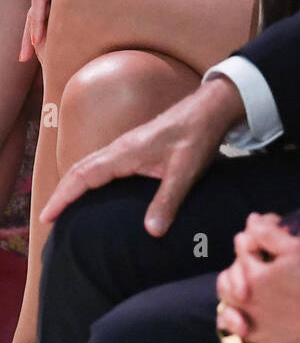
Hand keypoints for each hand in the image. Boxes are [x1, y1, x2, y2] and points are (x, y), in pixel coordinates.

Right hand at [40, 75, 244, 231]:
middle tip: (48, 217)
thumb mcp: (185, 171)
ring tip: (64, 207)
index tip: (45, 216)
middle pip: (81, 169)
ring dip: (74, 184)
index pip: (83, 175)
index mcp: (125, 154)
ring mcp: (128, 146)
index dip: (63, 197)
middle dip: (62, 193)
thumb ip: (167, 200)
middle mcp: (120, 148)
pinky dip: (89, 177)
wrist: (210, 109)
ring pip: (91, 165)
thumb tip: (151, 233)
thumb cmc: (197, 136)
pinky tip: (95, 190)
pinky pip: (103, 163)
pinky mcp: (137, 147)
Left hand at [215, 214, 299, 342]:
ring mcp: (257, 332)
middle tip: (240, 277)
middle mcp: (249, 305)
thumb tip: (252, 220)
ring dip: (227, 320)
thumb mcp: (295, 247)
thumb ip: (268, 233)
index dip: (247, 241)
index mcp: (254, 277)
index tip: (255, 238)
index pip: (240, 253)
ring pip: (228, 328)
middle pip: (225, 289)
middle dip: (229, 278)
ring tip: (234, 316)